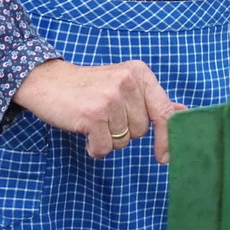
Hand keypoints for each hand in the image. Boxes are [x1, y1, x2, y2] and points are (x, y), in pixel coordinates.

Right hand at [12, 59, 186, 162]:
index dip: (167, 137)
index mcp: (139, 73)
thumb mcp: (123, 85)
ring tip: (93, 120)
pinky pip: (104, 148)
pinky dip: (94, 147)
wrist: (47, 81)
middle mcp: (128, 82)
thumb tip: (182, 112)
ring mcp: (110, 98)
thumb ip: (152, 100)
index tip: (165, 156)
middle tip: (105, 115)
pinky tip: (84, 130)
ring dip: (108, 139)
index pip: (164, 112)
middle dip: (124, 132)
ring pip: (123, 141)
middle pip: (141, 131)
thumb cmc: (88, 87)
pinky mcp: (93, 115)